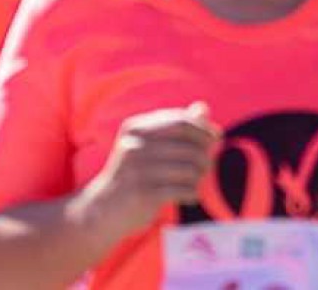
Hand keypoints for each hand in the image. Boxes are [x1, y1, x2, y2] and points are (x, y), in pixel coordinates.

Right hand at [78, 102, 219, 233]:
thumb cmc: (133, 174)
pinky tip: (190, 196)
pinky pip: (183, 189)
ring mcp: (137, 170)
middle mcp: (134, 145)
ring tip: (195, 182)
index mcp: (135, 128)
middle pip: (188, 146)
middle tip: (206, 166)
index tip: (215, 138)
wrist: (102, 210)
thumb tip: (203, 108)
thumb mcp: (149, 145)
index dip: (203, 129)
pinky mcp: (142, 194)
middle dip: (204, 155)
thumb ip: (177, 126)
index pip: (181, 122)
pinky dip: (192, 193)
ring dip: (198, 177)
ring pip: (188, 169)